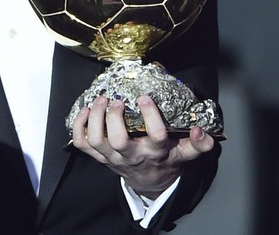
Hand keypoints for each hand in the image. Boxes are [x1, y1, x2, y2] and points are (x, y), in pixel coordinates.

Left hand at [71, 95, 215, 198]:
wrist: (148, 181)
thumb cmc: (166, 160)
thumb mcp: (185, 154)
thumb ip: (198, 144)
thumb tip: (200, 130)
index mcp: (155, 153)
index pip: (155, 136)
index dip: (150, 116)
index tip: (145, 97)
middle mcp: (132, 155)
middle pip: (118, 140)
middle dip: (114, 118)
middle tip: (118, 99)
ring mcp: (112, 157)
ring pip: (97, 140)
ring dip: (95, 118)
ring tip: (101, 100)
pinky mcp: (98, 156)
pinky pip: (82, 143)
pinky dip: (78, 127)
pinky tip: (84, 111)